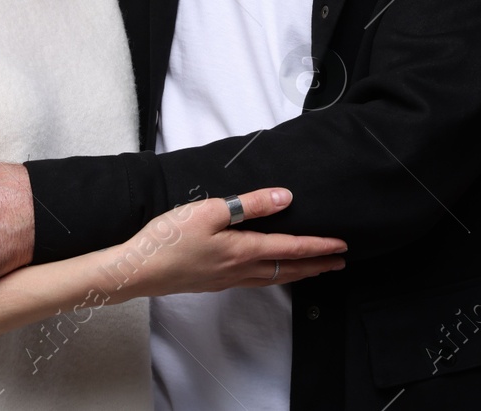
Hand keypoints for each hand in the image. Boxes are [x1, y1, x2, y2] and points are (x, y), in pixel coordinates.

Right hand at [115, 188, 345, 298]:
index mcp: (243, 250)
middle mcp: (240, 270)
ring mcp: (227, 280)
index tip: (342, 245)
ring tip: (314, 270)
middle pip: (288, 269)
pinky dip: (275, 277)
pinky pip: (256, 281)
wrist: (138, 270)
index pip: (291, 248)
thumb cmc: (169, 238)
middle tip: (340, 263)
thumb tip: (284, 198)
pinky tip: (268, 273)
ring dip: (298, 273)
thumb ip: (248, 205)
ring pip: (273, 278)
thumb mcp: (209, 211)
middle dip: (317, 265)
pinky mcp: (214, 282)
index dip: (319, 246)